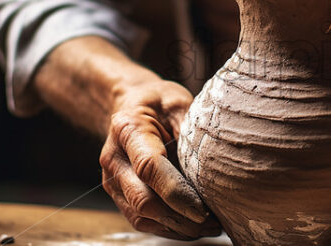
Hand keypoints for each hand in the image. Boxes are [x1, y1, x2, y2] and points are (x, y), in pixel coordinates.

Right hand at [99, 79, 220, 239]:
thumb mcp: (179, 103)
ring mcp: (112, 179)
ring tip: (210, 227)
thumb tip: (218, 161)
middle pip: (143, 200)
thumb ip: (193, 129)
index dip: (176, 193)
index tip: (203, 210)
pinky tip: (193, 226)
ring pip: (141, 216)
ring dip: (177, 228)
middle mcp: (114, 158)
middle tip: (215, 223)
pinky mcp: (119, 194)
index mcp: (128, 129)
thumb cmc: (159, 103)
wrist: (132, 104)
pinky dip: (168, 228)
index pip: (149, 167)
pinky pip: (141, 220)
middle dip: (180, 218)